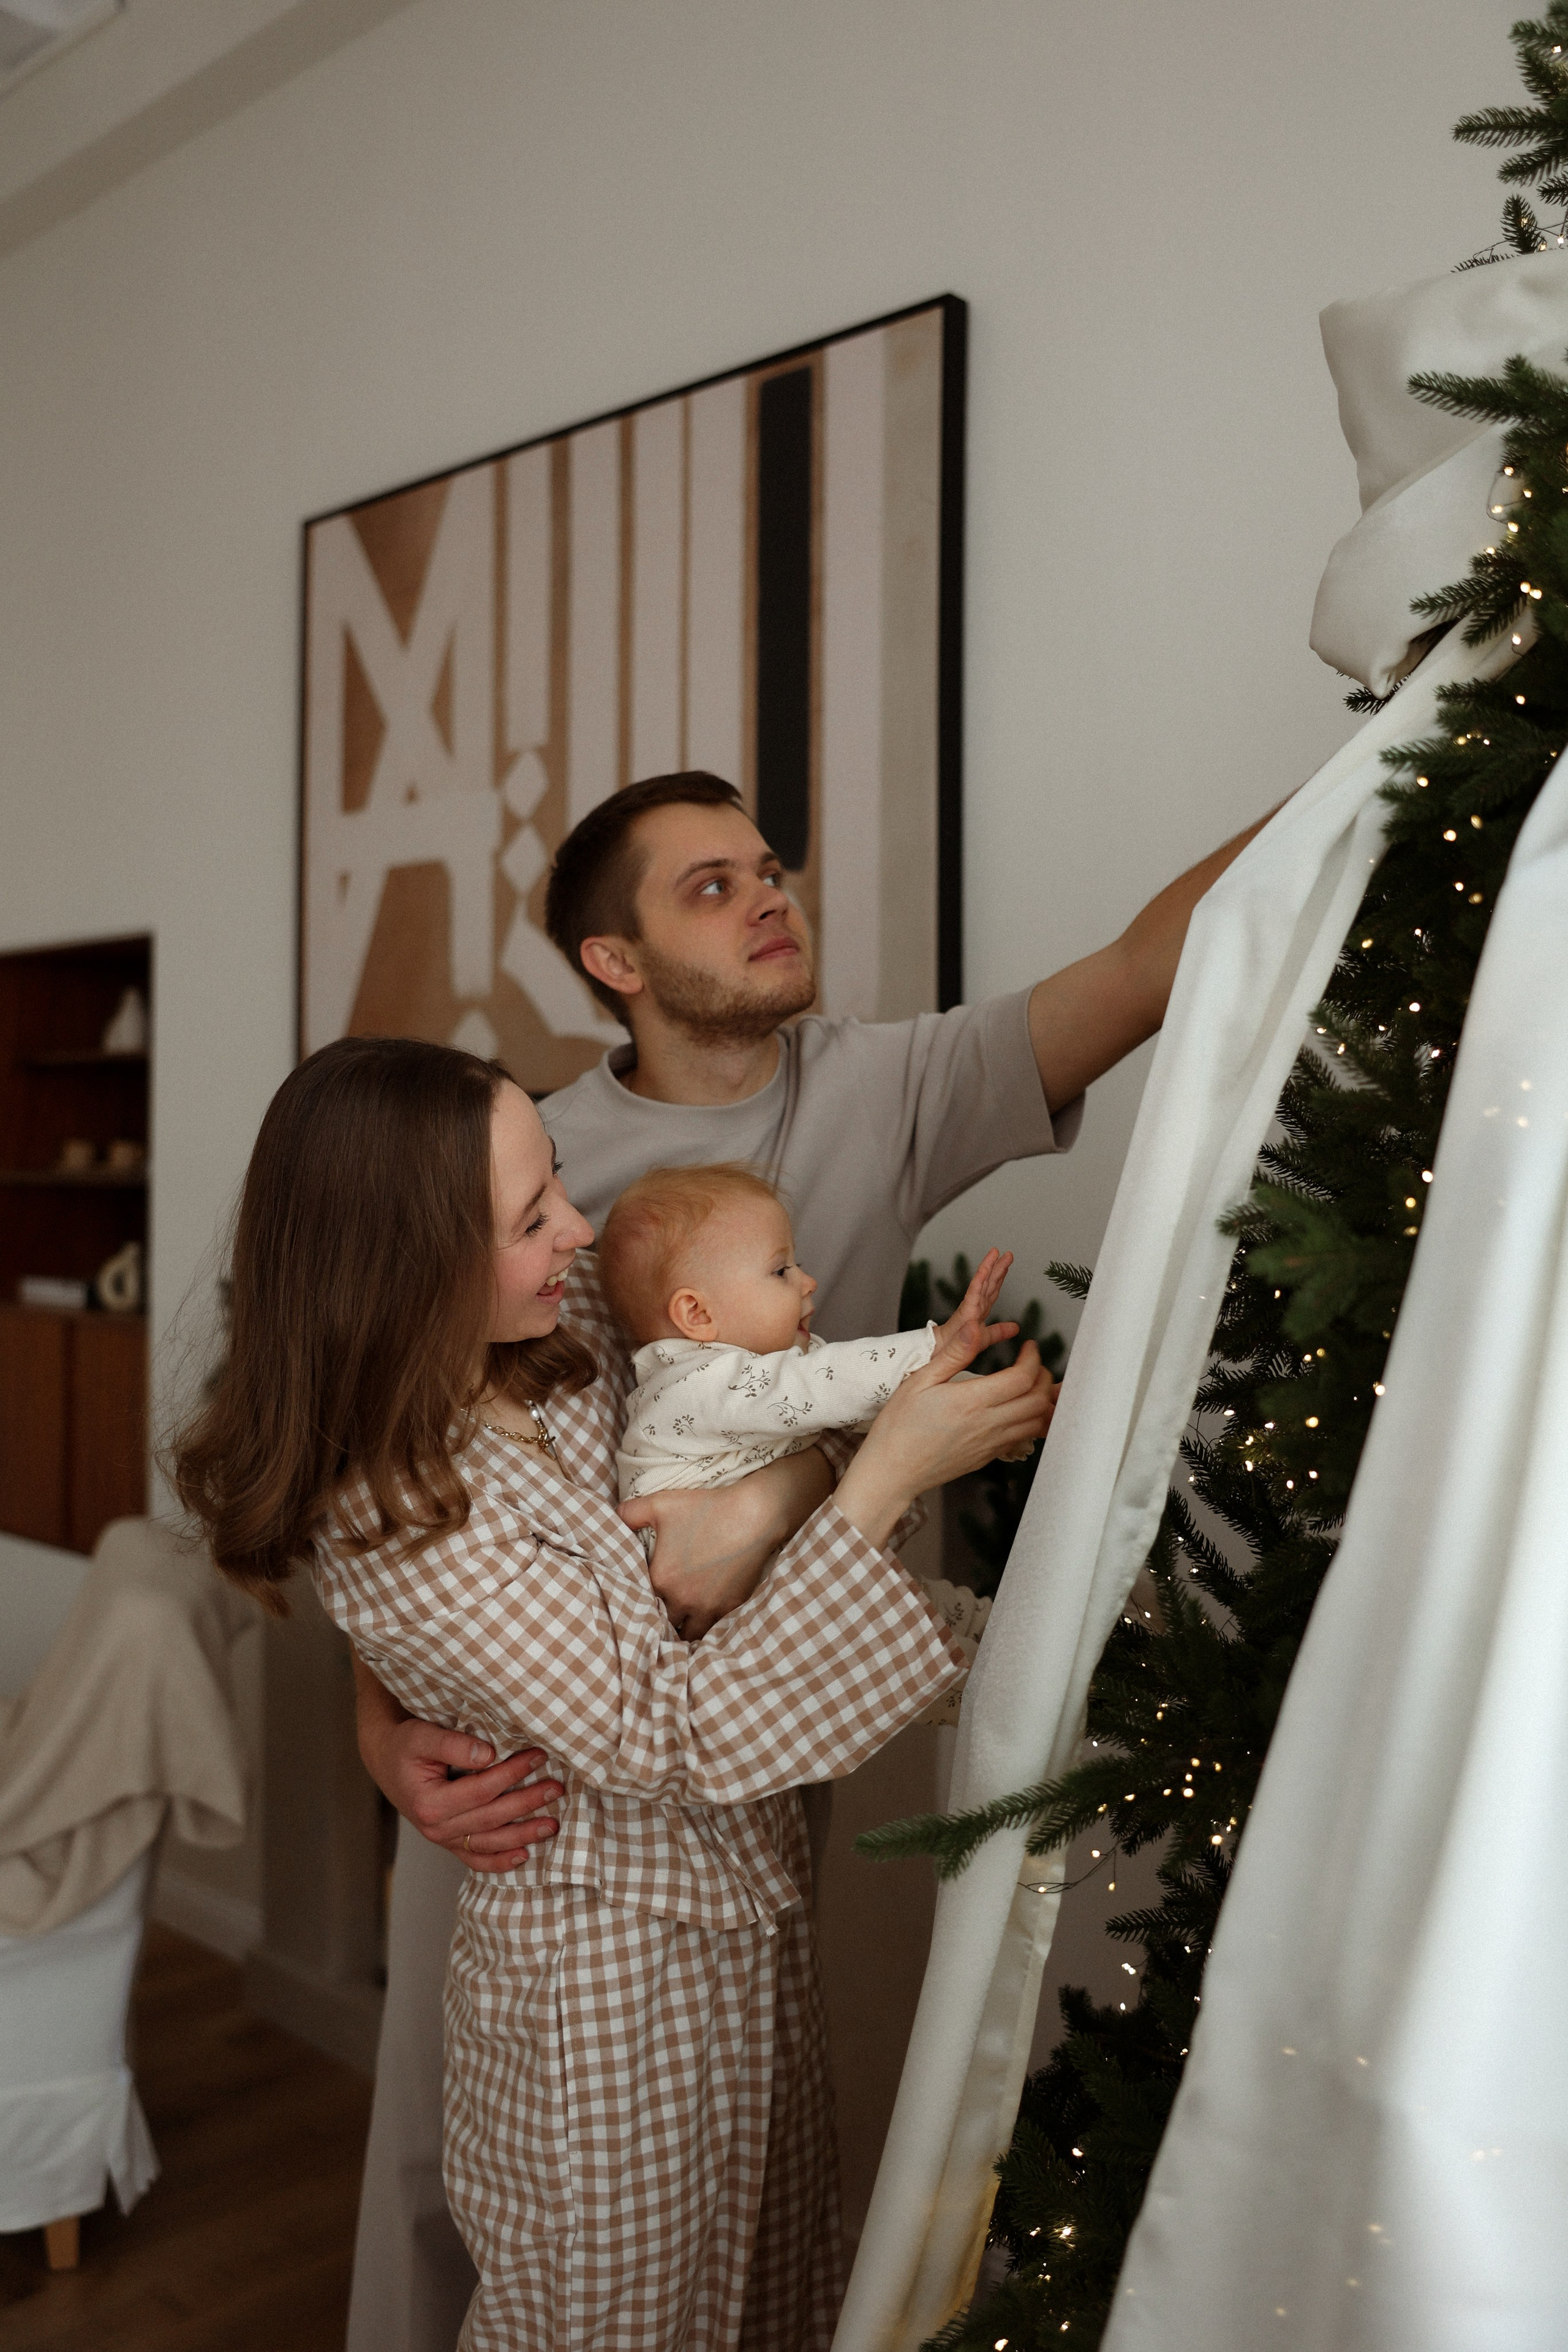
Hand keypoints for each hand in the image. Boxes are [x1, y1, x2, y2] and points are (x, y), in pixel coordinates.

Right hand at [351, 1653, 561, 1870]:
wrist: (386, 1761)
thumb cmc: (405, 1745)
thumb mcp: (422, 1736)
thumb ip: (453, 1745)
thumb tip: (489, 1754)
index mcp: (429, 1803)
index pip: (481, 1790)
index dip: (512, 1774)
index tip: (539, 1756)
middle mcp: (435, 1828)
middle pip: (490, 1818)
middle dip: (526, 1803)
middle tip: (556, 1788)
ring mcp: (442, 1839)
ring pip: (488, 1843)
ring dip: (523, 1835)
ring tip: (552, 1825)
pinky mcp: (447, 1842)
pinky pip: (475, 1858)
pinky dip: (499, 1861)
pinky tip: (524, 1856)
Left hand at [620, 1447, 833, 1640]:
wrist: (753, 1515)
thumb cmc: (705, 1508)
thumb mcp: (660, 1504)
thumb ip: (629, 1513)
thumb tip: (612, 1516)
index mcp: (661, 1579)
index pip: (639, 1603)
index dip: (637, 1602)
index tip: (637, 1601)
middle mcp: (682, 1600)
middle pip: (663, 1625)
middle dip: (659, 1622)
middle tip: (657, 1616)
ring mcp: (709, 1607)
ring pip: (688, 1634)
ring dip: (682, 1630)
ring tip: (679, 1623)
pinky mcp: (731, 1607)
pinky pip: (713, 1629)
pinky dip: (706, 1627)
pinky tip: (703, 1619)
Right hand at [835, 1342, 1058, 1550]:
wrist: (892, 1472)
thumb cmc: (899, 1426)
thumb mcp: (920, 1380)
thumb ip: (954, 1353)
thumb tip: (975, 1325)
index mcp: (971, 1401)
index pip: (1022, 1378)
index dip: (1033, 1358)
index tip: (1028, 1346)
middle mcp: (987, 1425)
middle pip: (1038, 1401)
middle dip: (1044, 1377)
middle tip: (1032, 1363)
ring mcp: (990, 1444)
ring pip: (1036, 1423)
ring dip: (1043, 1401)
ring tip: (1033, 1384)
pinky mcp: (988, 1457)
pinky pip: (1023, 1439)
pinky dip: (1032, 1422)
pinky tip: (1022, 1410)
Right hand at [929, 1247, 1018, 1372]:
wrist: (934, 1363)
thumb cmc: (952, 1352)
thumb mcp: (982, 1341)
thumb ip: (998, 1332)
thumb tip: (1016, 1327)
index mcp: (977, 1315)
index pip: (990, 1293)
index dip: (998, 1279)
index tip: (1006, 1265)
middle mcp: (972, 1310)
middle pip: (987, 1286)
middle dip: (997, 1268)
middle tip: (1007, 1253)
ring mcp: (967, 1312)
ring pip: (980, 1286)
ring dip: (988, 1268)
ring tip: (996, 1252)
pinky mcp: (962, 1316)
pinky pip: (972, 1296)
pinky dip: (979, 1282)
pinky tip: (985, 1269)